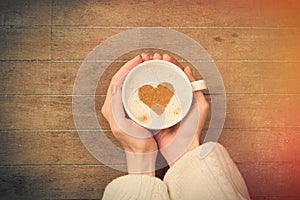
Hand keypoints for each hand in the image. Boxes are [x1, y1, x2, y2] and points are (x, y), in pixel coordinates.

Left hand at [101, 55, 157, 175]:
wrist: (141, 154)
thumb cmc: (134, 143)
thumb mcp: (121, 125)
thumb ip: (115, 107)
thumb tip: (115, 87)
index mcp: (110, 107)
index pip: (116, 81)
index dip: (126, 68)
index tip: (138, 60)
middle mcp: (114, 105)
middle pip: (121, 79)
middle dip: (131, 67)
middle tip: (143, 59)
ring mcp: (123, 107)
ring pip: (127, 83)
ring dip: (135, 72)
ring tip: (146, 64)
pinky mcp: (130, 109)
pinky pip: (133, 90)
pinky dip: (140, 81)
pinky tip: (148, 78)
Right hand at [153, 53, 209, 165]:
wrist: (182, 148)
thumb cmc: (193, 129)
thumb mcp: (200, 107)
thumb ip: (196, 89)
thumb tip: (188, 70)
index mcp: (182, 96)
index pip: (176, 75)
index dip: (170, 64)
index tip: (164, 57)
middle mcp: (171, 99)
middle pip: (163, 78)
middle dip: (157, 66)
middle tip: (151, 58)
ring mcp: (161, 105)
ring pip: (154, 86)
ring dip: (149, 74)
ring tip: (144, 65)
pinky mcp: (152, 113)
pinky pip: (146, 100)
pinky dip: (142, 90)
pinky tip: (137, 82)